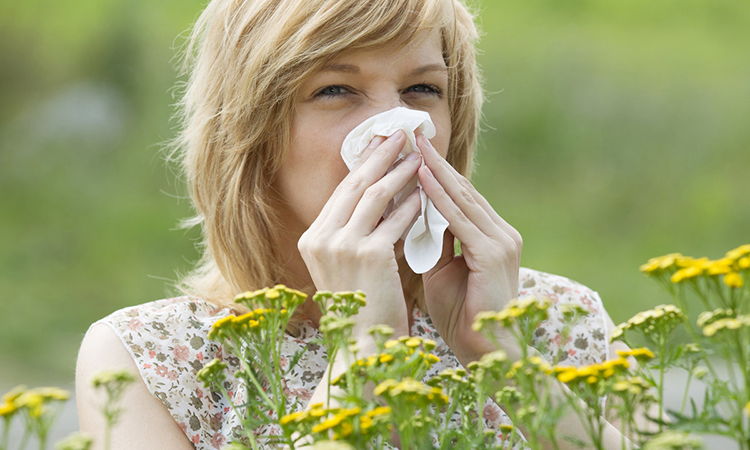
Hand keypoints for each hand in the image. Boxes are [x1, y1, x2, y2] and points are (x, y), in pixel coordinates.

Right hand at [298, 131, 421, 342]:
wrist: (361, 348)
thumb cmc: (360, 310)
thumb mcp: (349, 267)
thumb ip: (357, 234)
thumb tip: (384, 199)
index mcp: (312, 240)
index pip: (342, 192)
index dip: (363, 164)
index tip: (381, 144)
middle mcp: (320, 238)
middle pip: (355, 184)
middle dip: (380, 155)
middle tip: (400, 133)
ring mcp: (341, 245)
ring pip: (375, 195)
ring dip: (400, 172)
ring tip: (419, 156)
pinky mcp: (367, 254)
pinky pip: (395, 219)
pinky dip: (412, 204)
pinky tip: (425, 193)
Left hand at [416, 134, 522, 365]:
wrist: (485, 352)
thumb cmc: (461, 315)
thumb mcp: (442, 271)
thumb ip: (434, 242)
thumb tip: (412, 217)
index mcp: (491, 237)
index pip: (460, 197)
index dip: (435, 173)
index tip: (412, 150)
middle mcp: (501, 233)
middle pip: (463, 189)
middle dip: (434, 162)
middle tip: (411, 134)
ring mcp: (500, 241)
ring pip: (462, 198)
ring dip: (435, 171)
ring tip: (413, 146)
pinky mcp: (493, 253)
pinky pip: (460, 219)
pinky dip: (440, 198)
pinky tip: (422, 179)